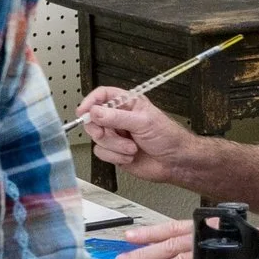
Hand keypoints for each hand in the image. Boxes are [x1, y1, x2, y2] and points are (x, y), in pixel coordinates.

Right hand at [83, 89, 201, 183]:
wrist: (175, 162)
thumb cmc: (168, 137)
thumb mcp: (143, 122)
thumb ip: (117, 117)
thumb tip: (95, 111)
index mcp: (128, 103)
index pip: (102, 96)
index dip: (90, 102)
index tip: (83, 111)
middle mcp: (119, 118)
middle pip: (94, 119)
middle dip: (100, 129)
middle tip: (106, 133)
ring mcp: (116, 135)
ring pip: (97, 138)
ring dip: (114, 146)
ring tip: (132, 148)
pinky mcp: (115, 152)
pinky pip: (101, 153)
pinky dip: (115, 156)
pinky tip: (130, 156)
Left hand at [116, 220, 258, 258]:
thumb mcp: (238, 238)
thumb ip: (215, 243)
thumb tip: (196, 254)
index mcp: (213, 228)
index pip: (174, 228)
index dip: (151, 233)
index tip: (130, 236)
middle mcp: (212, 238)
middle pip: (170, 244)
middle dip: (143, 253)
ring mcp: (219, 255)